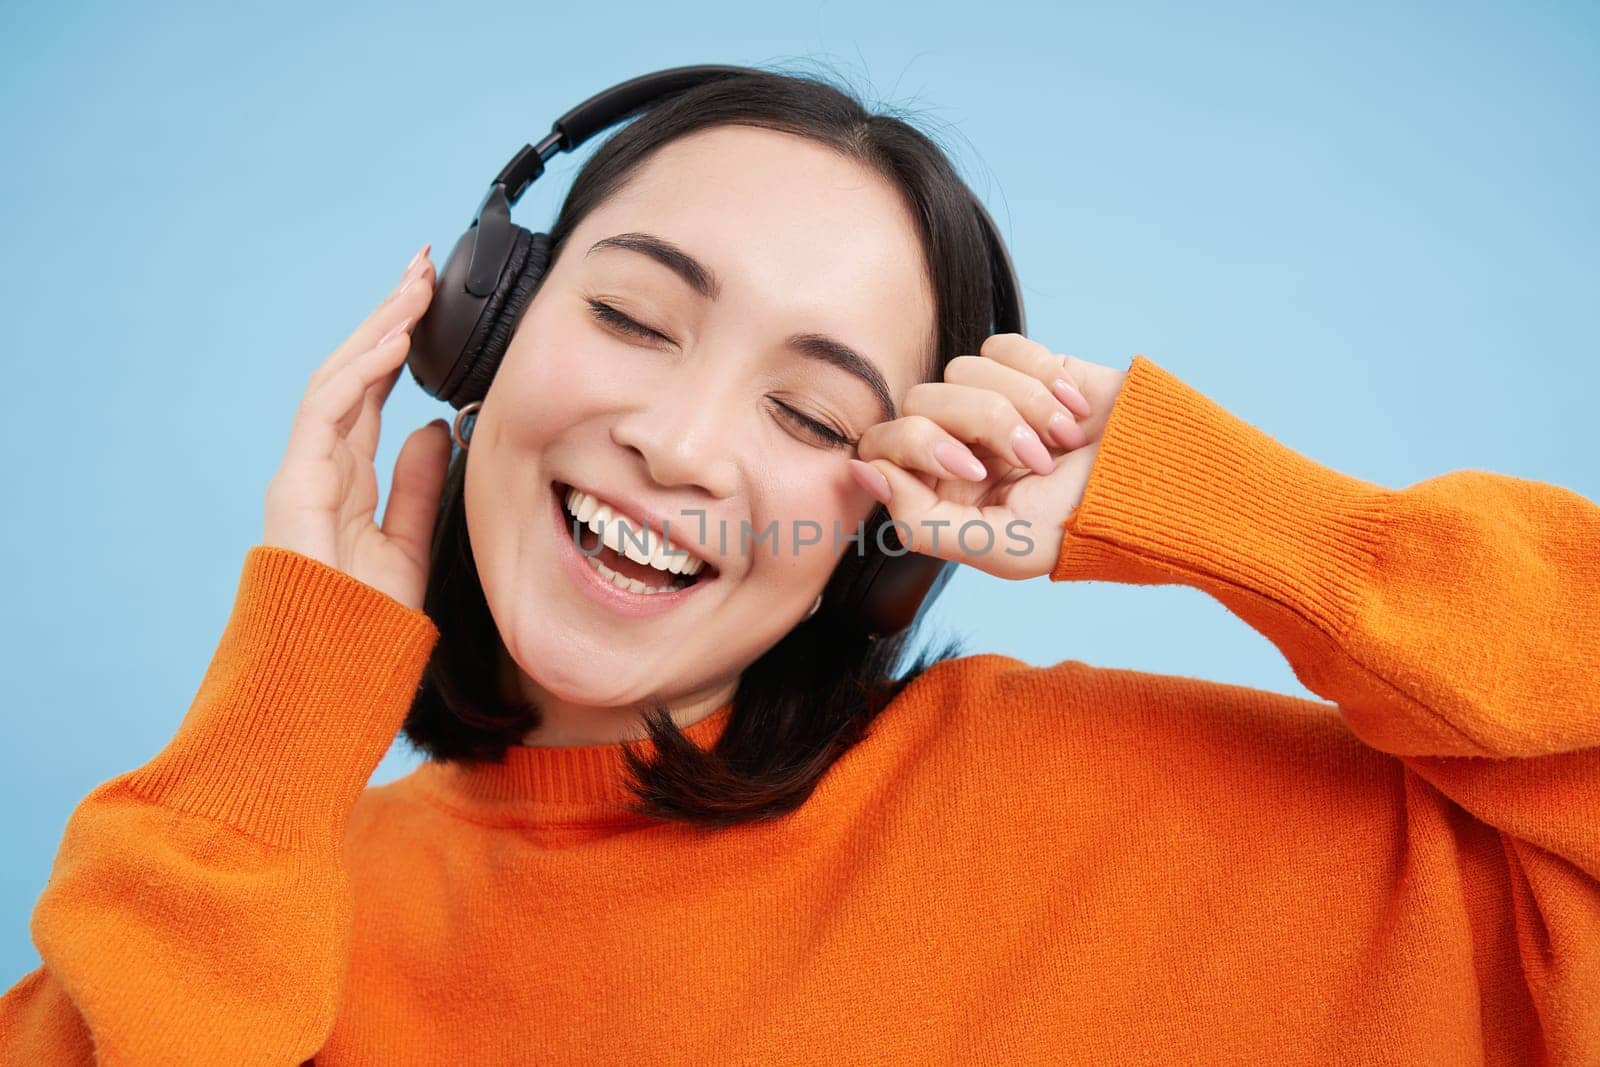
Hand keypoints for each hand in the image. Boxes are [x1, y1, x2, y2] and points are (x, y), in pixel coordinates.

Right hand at [261, 244, 451, 610]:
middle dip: (388, 315)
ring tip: (415, 285)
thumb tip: (433, 428)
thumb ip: (416, 486)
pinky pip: (326, 411)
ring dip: (378, 328)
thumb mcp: (410, 543)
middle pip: (355, 372)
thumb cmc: (363, 622)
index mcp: (347, 477)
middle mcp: (322, 465)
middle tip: (422, 265)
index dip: (400, 346)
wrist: (330, 675)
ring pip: (339, 379)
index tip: (431, 303)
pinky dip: (362, 372)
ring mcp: (304, 471)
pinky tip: (395, 340)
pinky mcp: (295, 483)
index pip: (373, 393)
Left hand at [848, 333, 1127, 580]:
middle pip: (921, 401)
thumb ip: (921, 522)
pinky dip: (1042, 377)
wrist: (1159, 483)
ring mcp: (988, 403)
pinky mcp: (1024, 368)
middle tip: (1034, 459)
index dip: (917, 446)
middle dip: (982, 425)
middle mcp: (955, 445)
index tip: (970, 469)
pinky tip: (1074, 413)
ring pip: (961, 371)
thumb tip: (863, 471)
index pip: (883, 446)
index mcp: (938, 493)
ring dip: (1023, 406)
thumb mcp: (1000, 547)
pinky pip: (1001, 347)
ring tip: (1063, 442)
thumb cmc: (1082, 526)